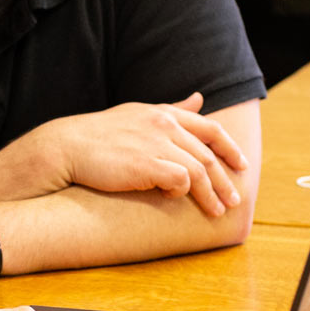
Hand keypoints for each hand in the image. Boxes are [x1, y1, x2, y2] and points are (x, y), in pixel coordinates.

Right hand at [30, 92, 248, 215]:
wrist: (68, 146)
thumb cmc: (100, 135)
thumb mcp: (139, 113)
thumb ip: (172, 109)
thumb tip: (199, 98)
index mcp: (164, 113)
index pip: (211, 129)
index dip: (230, 148)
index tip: (242, 165)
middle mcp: (164, 125)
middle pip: (208, 155)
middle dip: (225, 181)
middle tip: (235, 199)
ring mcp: (156, 144)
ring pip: (199, 172)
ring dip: (211, 195)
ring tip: (216, 211)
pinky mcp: (147, 165)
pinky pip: (180, 182)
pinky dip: (181, 193)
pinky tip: (171, 199)